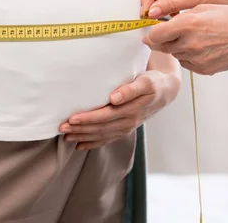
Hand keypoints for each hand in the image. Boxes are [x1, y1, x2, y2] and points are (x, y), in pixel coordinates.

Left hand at [59, 53, 180, 149]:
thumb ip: (130, 89)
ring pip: (102, 135)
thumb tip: (114, 98)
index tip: (72, 118)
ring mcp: (127, 127)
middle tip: (61, 128)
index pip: (105, 116)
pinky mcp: (126, 129)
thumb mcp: (146, 82)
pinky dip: (93, 143)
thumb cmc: (152, 82)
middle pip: (100, 128)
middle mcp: (129, 121)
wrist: (166, 90)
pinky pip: (107, 139)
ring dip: (83, 137)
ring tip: (66, 137)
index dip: (88, 119)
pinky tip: (80, 145)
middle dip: (80, 129)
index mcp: (132, 109)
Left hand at [143, 4, 227, 74]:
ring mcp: (196, 59)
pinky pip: (186, 63)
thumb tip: (160, 23)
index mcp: (188, 24)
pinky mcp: (203, 70)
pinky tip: (200, 46)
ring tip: (192, 37)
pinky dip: (188, 56)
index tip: (152, 29)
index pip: (154, 35)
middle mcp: (189, 44)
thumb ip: (179, 16)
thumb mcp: (203, 7)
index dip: (151, 32)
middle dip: (161, 40)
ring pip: (174, 54)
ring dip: (176, 47)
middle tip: (169, 33)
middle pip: (161, 47)